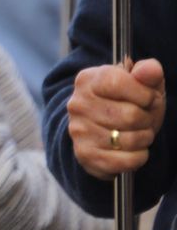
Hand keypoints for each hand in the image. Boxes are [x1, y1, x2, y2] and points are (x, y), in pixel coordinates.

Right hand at [68, 58, 165, 178]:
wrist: (104, 133)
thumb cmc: (127, 105)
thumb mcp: (140, 85)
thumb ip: (148, 73)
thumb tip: (151, 69)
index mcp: (88, 80)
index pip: (118, 82)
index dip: (144, 94)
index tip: (147, 98)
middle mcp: (78, 104)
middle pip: (130, 115)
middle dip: (146, 120)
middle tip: (142, 119)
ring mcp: (79, 130)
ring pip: (130, 140)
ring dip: (143, 139)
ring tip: (137, 133)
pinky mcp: (86, 154)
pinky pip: (126, 161)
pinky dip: (138, 157)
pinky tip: (132, 150)